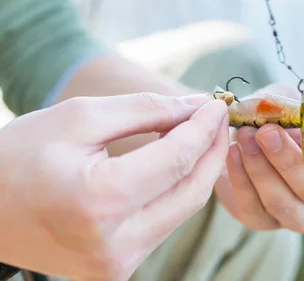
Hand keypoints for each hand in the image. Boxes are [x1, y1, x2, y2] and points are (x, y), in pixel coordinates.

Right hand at [0, 93, 228, 279]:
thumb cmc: (20, 154)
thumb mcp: (80, 117)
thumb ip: (146, 110)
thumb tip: (195, 106)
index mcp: (101, 200)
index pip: (178, 159)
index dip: (205, 128)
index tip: (217, 105)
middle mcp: (114, 244)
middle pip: (192, 192)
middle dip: (212, 151)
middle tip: (217, 119)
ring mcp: (115, 265)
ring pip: (181, 211)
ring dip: (197, 172)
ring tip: (198, 136)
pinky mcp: (114, 271)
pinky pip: (161, 225)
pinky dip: (174, 193)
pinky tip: (176, 165)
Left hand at [215, 84, 303, 232]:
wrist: (247, 142)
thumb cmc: (277, 121)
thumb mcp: (283, 104)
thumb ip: (282, 103)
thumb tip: (270, 108)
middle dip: (288, 159)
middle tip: (265, 133)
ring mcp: (302, 213)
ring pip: (286, 205)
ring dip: (261, 170)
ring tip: (244, 139)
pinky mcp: (268, 222)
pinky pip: (256, 209)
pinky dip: (242, 180)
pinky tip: (233, 154)